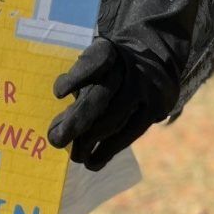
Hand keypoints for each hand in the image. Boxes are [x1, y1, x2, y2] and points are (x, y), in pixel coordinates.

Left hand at [47, 36, 168, 171]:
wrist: (156, 59)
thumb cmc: (112, 67)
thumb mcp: (96, 63)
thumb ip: (80, 84)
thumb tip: (61, 123)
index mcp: (108, 51)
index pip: (94, 61)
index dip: (77, 77)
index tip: (58, 93)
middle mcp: (128, 67)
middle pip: (101, 96)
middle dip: (78, 121)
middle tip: (57, 140)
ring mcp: (145, 87)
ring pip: (115, 120)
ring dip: (91, 141)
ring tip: (75, 157)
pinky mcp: (156, 108)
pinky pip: (129, 133)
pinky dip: (109, 150)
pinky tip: (92, 163)